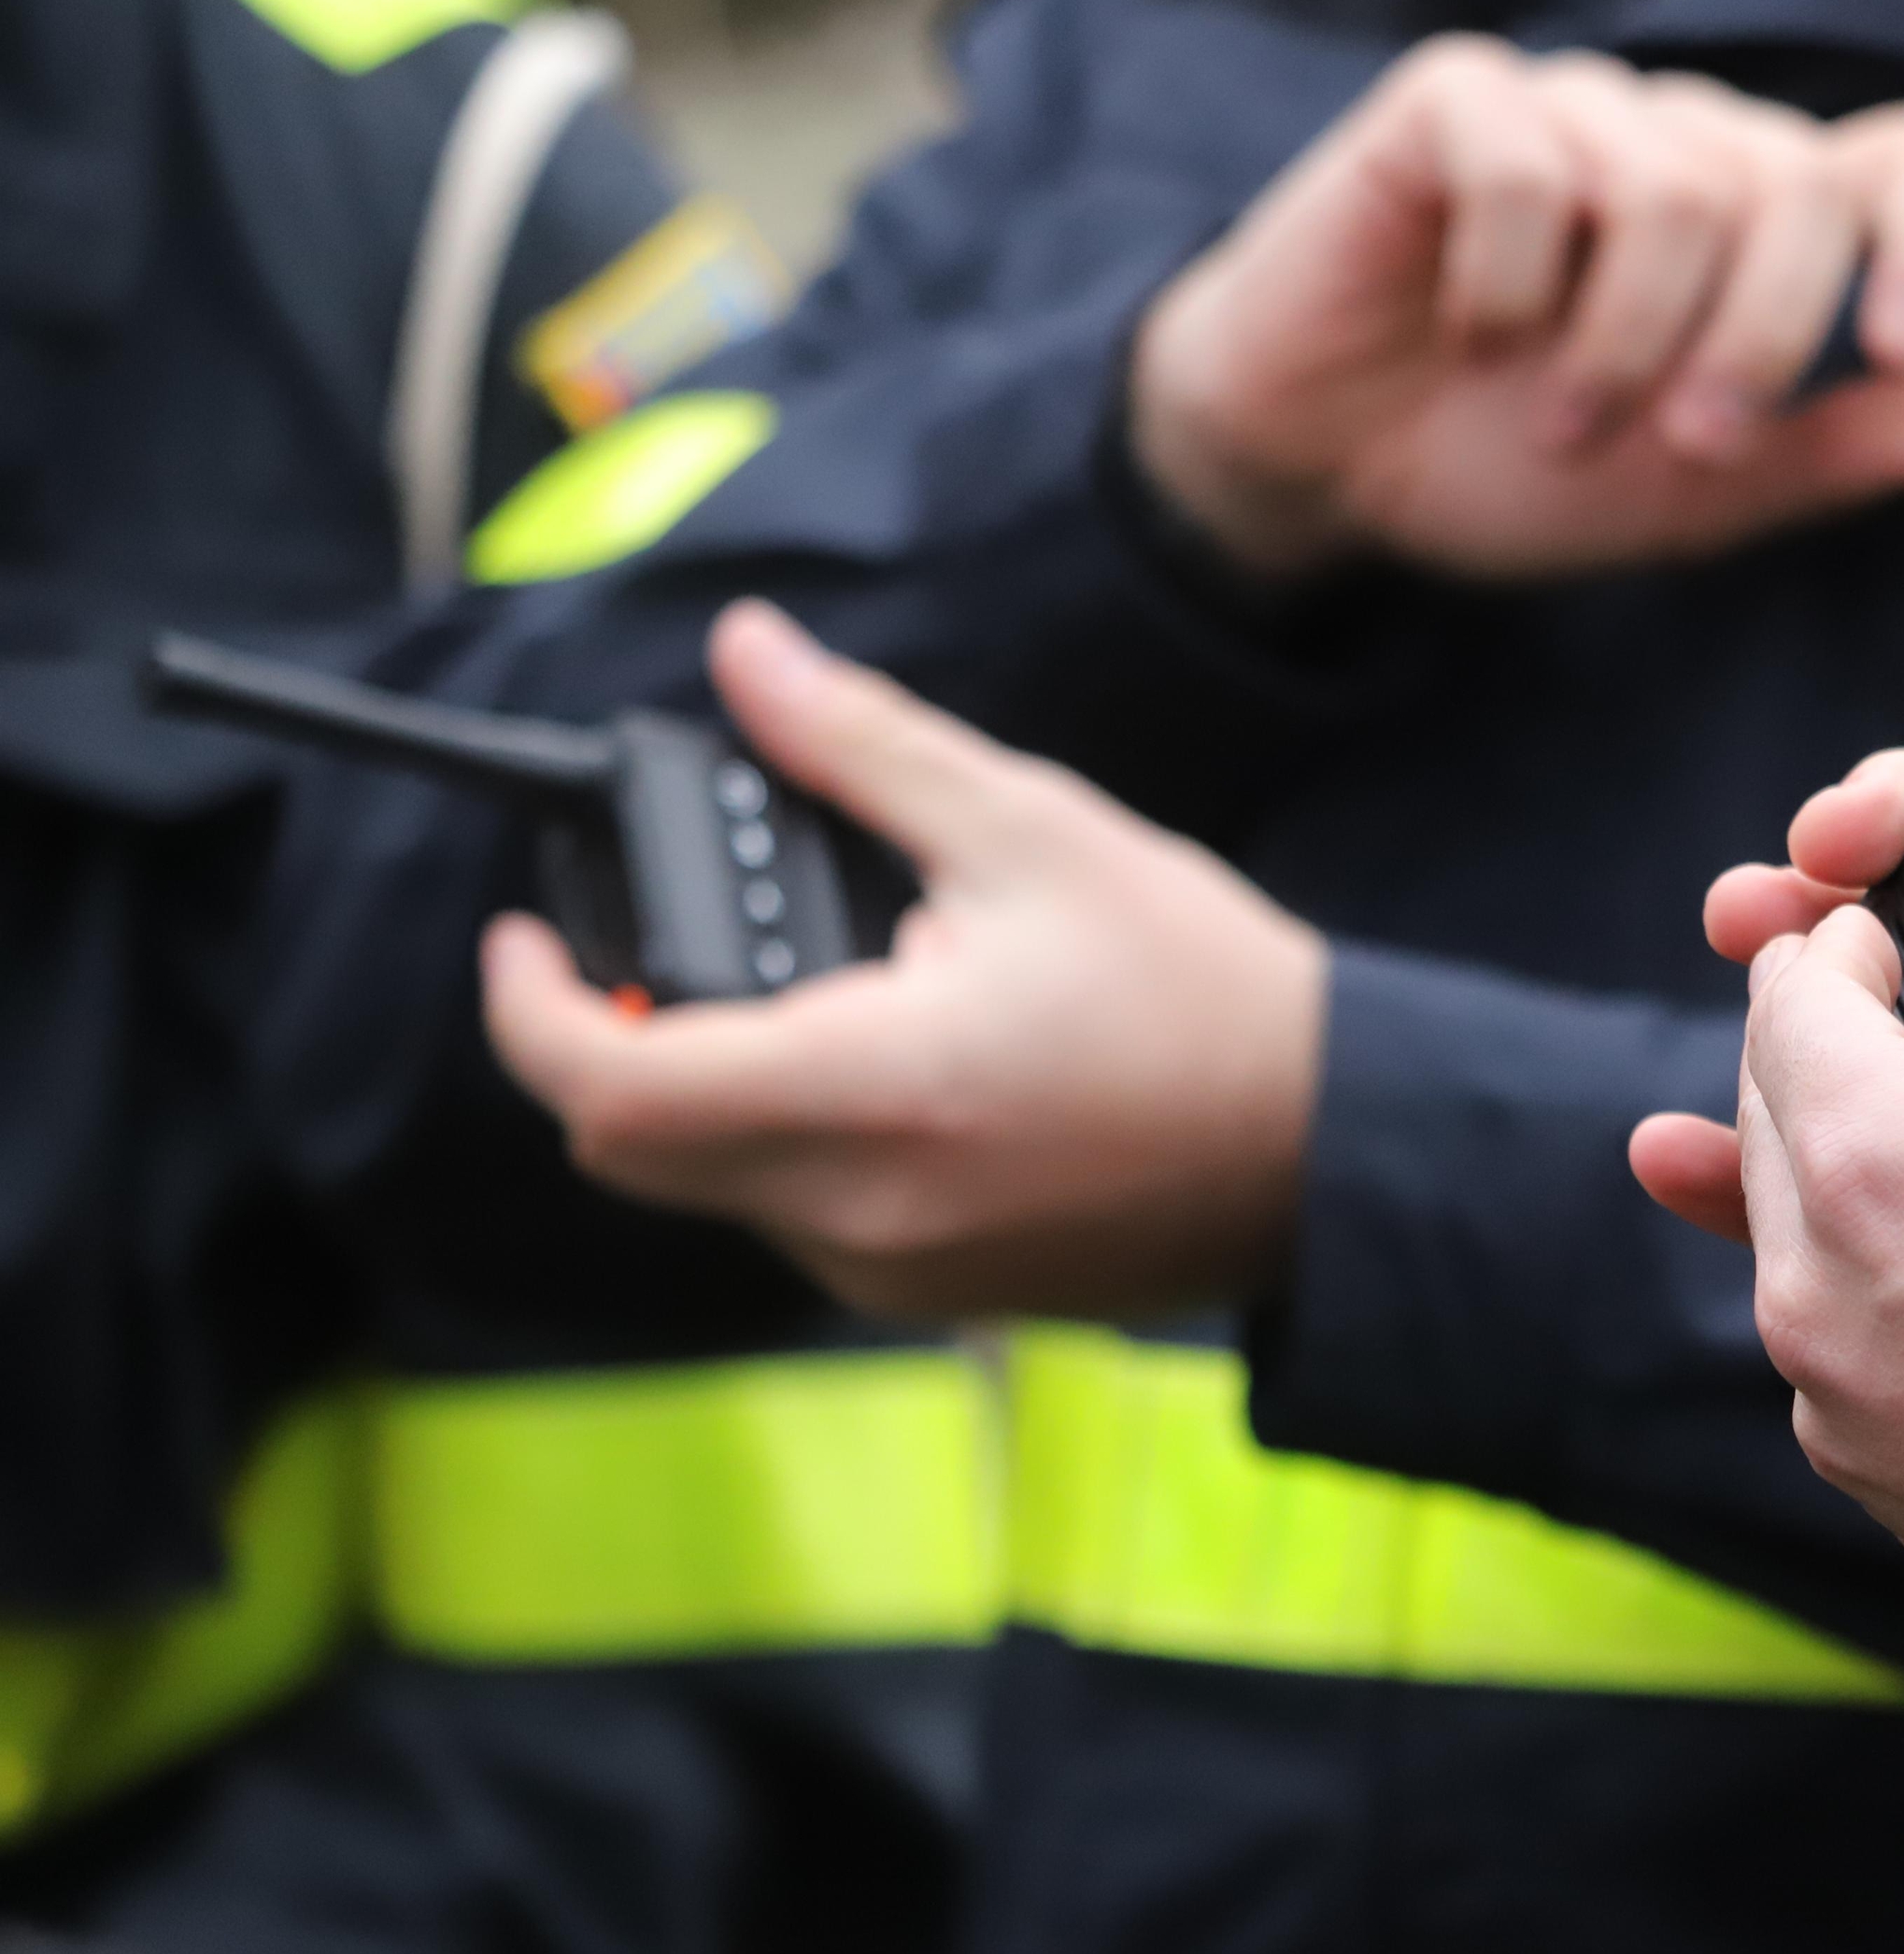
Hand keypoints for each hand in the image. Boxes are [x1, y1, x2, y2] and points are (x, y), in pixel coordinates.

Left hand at [481, 601, 1328, 1320]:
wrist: (1331, 1147)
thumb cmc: (1202, 993)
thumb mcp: (1032, 831)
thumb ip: (864, 745)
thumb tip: (748, 656)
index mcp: (873, 1087)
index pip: (612, 1086)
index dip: (529, 1010)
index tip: (522, 945)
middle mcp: (858, 1207)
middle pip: (631, 1149)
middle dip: (613, 1043)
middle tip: (658, 951)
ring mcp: (891, 1271)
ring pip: (714, 1187)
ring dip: (714, 1092)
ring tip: (827, 993)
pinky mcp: (929, 1298)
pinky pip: (797, 1221)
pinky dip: (793, 1143)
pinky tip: (893, 1072)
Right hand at [1130, 35, 1903, 581]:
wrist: (1321, 468)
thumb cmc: (1504, 463)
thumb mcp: (1684, 497)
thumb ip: (1819, 458)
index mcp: (1763, 221)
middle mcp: (1683, 142)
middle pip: (1797, 184)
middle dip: (1758, 338)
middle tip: (1686, 443)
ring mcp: (1572, 108)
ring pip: (1672, 185)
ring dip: (1623, 338)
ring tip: (1561, 418)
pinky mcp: (1455, 100)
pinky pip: (1527, 165)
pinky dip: (1511, 285)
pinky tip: (1475, 334)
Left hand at [1632, 747, 1903, 1370]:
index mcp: (1879, 1163)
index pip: (1790, 1000)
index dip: (1840, 945)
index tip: (1886, 931)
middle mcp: (1822, 1289)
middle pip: (1770, 1116)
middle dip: (1828, 1052)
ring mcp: (1839, 1407)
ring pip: (1799, 1247)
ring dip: (1850, 1181)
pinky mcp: (1885, 1490)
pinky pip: (1844, 1358)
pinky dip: (1886, 1298)